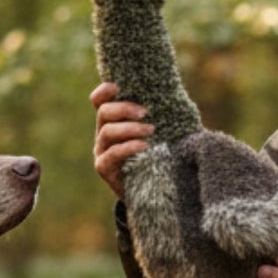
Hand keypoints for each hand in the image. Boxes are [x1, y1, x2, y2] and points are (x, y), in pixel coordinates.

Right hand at [91, 81, 152, 198]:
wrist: (150, 191)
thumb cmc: (157, 155)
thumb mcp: (158, 133)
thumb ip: (160, 116)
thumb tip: (178, 98)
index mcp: (113, 120)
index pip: (99, 100)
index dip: (104, 91)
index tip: (118, 86)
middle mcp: (103, 133)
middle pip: (103, 112)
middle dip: (123, 108)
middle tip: (144, 112)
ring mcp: (101, 151)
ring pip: (107, 132)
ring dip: (130, 128)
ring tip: (151, 130)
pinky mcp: (103, 168)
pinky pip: (112, 154)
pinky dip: (128, 147)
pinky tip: (144, 145)